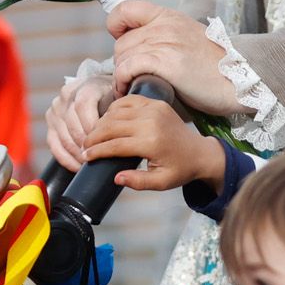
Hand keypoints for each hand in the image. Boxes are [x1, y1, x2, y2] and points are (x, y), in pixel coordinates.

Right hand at [46, 74, 119, 171]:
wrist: (99, 89)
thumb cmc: (113, 97)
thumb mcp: (120, 97)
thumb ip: (121, 108)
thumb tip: (122, 130)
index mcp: (84, 86)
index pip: (83, 105)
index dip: (91, 125)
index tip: (104, 141)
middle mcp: (66, 96)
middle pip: (73, 124)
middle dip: (86, 144)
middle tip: (99, 158)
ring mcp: (56, 109)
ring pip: (63, 136)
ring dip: (77, 154)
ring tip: (91, 165)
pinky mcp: (50, 123)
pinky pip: (54, 144)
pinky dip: (65, 158)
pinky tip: (77, 167)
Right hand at [84, 96, 226, 190]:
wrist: (200, 152)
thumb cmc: (180, 169)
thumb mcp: (161, 183)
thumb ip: (138, 182)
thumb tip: (116, 178)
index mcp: (152, 142)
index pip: (115, 145)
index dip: (96, 152)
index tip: (85, 157)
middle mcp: (151, 122)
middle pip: (111, 126)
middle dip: (94, 137)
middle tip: (85, 147)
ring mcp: (154, 109)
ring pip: (116, 112)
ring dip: (101, 123)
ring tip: (94, 136)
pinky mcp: (155, 103)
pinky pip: (127, 101)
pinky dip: (114, 109)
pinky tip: (107, 121)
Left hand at [107, 1, 236, 115]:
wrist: (241, 80)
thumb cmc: (216, 68)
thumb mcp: (189, 40)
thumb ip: (166, 38)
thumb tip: (141, 51)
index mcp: (170, 17)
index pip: (126, 9)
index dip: (117, 27)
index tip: (125, 45)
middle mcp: (165, 26)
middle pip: (122, 42)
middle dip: (122, 63)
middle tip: (132, 78)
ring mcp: (166, 43)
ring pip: (122, 56)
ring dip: (122, 75)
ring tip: (130, 88)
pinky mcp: (167, 63)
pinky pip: (128, 68)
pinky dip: (123, 81)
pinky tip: (129, 90)